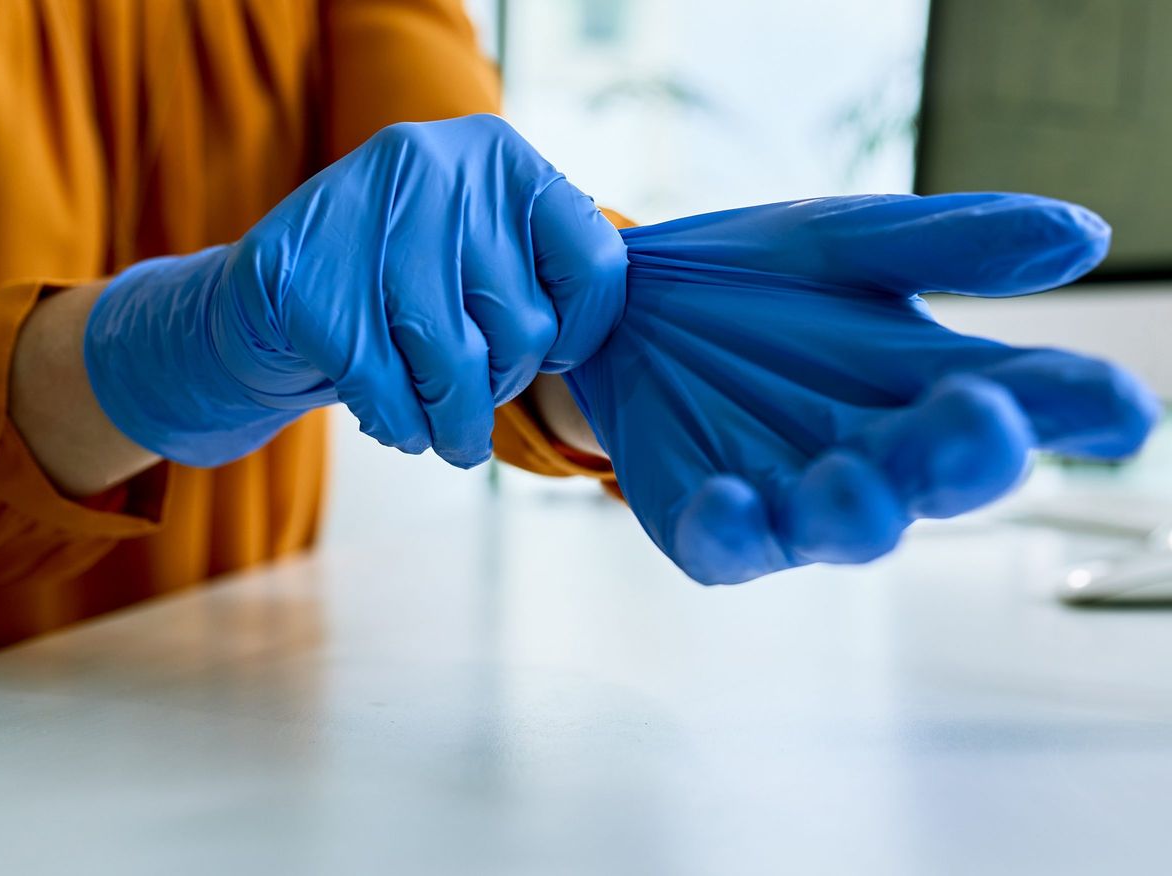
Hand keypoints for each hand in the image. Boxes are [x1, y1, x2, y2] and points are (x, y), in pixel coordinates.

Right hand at [84, 114, 626, 467]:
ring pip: (458, 367)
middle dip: (502, 386)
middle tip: (469, 394)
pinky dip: (399, 426)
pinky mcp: (306, 283)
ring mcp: (362, 216)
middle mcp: (432, 164)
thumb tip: (606, 337)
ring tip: (442, 433)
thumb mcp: (474, 255)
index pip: (596, 263)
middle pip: (525, 327)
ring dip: (455, 425)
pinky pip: (389, 391)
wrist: (259, 306)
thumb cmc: (393, 294)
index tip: (541, 348)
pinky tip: (390, 417)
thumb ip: (541, 274)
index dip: (577, 332)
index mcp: (495, 153)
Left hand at [565, 194, 1160, 583]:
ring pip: (846, 528)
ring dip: (856, 510)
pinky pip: (728, 545)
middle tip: (982, 417)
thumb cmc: (753, 283)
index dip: (1074, 408)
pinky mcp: (711, 523)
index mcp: (928, 386)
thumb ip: (951, 246)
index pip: (1023, 399)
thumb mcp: (846, 244)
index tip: (1120, 406)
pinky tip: (728, 500)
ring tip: (851, 479)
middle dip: (964, 456)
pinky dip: (732, 531)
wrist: (624, 301)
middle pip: (941, 476)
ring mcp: (794, 498)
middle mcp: (878, 455)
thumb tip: (1086, 236)